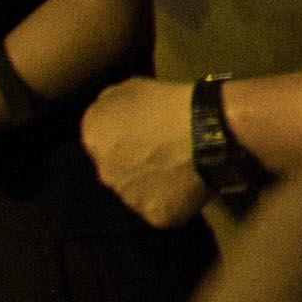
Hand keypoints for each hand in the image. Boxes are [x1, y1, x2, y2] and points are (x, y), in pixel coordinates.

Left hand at [84, 76, 205, 225]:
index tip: (147, 131)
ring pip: (139, 193)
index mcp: (94, 138)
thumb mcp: (132, 86)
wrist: (207, 128)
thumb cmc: (171, 101)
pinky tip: (190, 185)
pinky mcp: (155, 215)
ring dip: (153, 183)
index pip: (101, 141)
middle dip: (135, 163)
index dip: (125, 137)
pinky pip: (164, 209)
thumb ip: (111, 104)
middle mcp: (103, 172)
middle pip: (118, 170)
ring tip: (181, 168)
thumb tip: (111, 117)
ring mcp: (128, 197)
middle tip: (164, 151)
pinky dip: (175, 200)